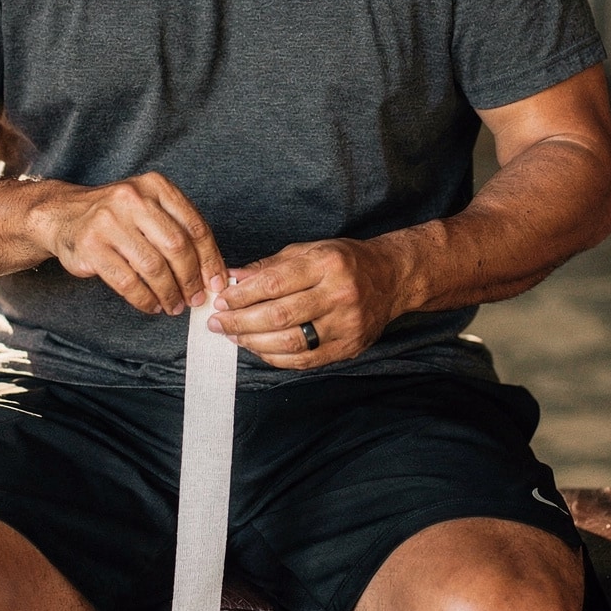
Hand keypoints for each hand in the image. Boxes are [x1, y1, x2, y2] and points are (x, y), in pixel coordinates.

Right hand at [33, 172, 226, 315]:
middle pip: (177, 246)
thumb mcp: (149, 207)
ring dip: (168, 293)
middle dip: (191, 279)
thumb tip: (212, 271)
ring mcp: (109, 221)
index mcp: (155, 186)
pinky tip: (152, 306)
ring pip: (153, 267)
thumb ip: (179, 229)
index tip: (216, 282)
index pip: (194, 225)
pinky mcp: (91, 247)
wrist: (63, 215)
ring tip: (174, 305)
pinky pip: (127, 282)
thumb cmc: (116, 216)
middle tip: (196, 298)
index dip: (210, 259)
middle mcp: (133, 198)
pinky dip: (144, 299)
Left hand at [208, 236, 406, 368]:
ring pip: (290, 342)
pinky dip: (277, 357)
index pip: (274, 284)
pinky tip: (259, 349)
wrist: (392, 278)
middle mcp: (339, 294)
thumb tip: (233, 278)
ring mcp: (346, 324)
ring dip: (254, 342)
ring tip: (234, 336)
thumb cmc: (346, 261)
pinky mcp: (349, 347)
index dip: (242, 296)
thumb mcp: (310, 250)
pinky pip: (306, 360)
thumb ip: (270, 266)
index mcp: (327, 264)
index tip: (221, 300)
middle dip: (241, 321)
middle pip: (279, 315)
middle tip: (218, 323)